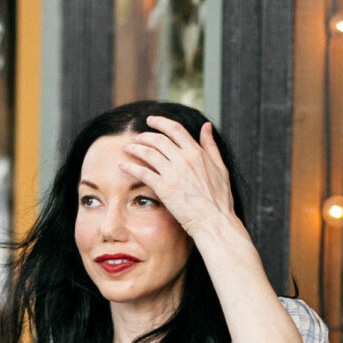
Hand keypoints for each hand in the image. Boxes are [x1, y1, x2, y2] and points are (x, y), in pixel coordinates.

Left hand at [120, 117, 238, 241]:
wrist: (214, 222)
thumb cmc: (219, 199)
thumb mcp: (220, 167)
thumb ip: (211, 146)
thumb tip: (206, 126)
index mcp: (197, 153)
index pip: (175, 129)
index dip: (160, 122)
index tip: (151, 120)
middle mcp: (184, 160)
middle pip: (157, 139)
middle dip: (143, 135)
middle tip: (136, 137)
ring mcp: (173, 173)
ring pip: (148, 152)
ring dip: (134, 148)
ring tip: (126, 148)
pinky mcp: (164, 188)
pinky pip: (142, 172)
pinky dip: (130, 166)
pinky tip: (122, 165)